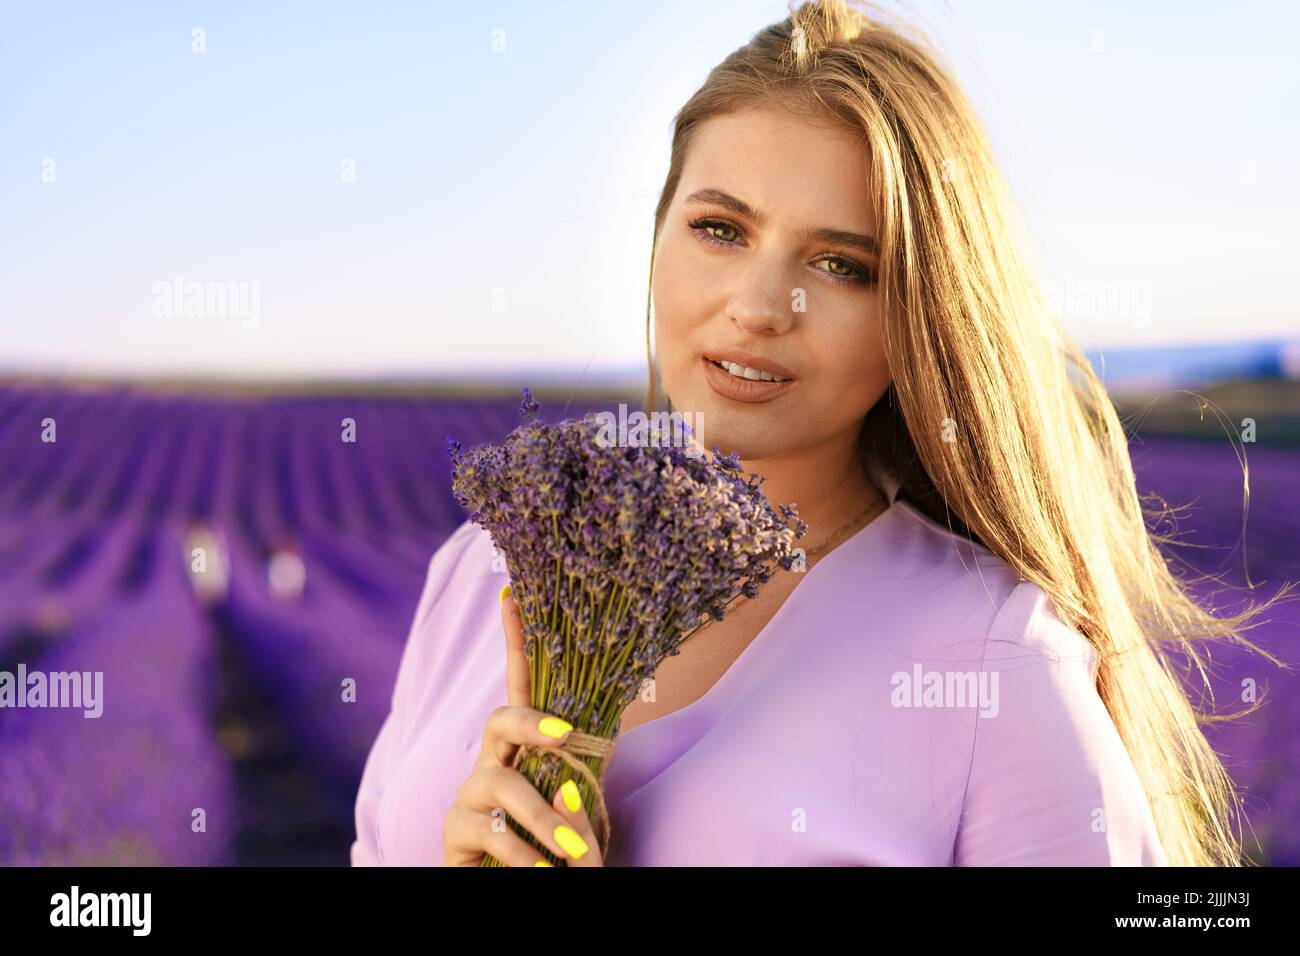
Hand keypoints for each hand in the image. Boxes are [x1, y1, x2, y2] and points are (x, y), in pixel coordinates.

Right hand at [441, 583, 604, 865]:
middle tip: (565, 735)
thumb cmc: (556, 862)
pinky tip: (543, 872)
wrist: (524, 896)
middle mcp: (493, 766)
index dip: (516, 644)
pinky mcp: (454, 833)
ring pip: (501, 784)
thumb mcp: (581, 837)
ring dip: (541, 818)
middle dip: (531, 722)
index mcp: (527, 754)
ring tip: (571, 854)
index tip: (513, 595)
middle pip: (499, 720)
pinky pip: (488, 832)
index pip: (521, 691)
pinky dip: (523, 854)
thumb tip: (569, 789)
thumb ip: (580, 815)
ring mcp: (470, 798)